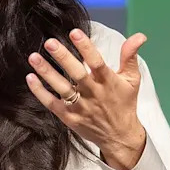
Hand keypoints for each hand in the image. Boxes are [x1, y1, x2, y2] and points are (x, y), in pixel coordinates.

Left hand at [25, 28, 147, 169]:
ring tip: (34, 57)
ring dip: (47, 72)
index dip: (86, 47)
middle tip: (49, 42)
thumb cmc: (124, 104)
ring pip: (61, 88)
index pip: (97, 62)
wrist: (120, 137)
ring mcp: (80, 106)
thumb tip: (139, 36)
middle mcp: (93, 93)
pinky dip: (40, 92)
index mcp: (108, 82)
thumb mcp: (132, 79)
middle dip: (63, 57)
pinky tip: (30, 78)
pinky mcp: (69, 117)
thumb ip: (130, 56)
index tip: (75, 33)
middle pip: (76, 73)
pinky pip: (52, 103)